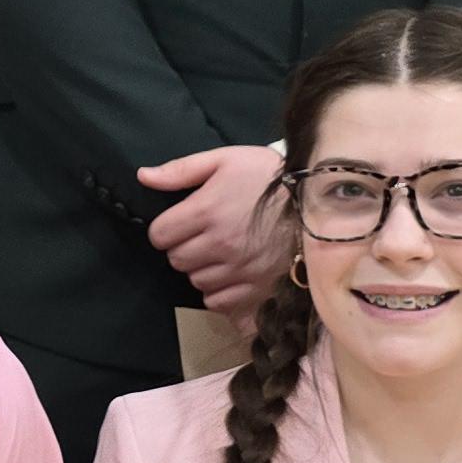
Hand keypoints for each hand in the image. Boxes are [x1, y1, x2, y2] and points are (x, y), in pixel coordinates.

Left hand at [137, 143, 291, 316]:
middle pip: (176, 260)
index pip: (159, 236)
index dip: (167, 229)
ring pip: (196, 282)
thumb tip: (143, 176)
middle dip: (184, 248)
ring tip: (221, 253)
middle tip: (203, 237)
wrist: (318, 201)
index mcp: (206, 211)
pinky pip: (218, 302)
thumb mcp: (225, 160)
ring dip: (202, 270)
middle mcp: (219, 244)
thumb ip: (181, 170)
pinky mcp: (256, 289)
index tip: (181, 224)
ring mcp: (238, 270)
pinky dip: (220, 291)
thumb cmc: (267, 177)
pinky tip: (232, 273)